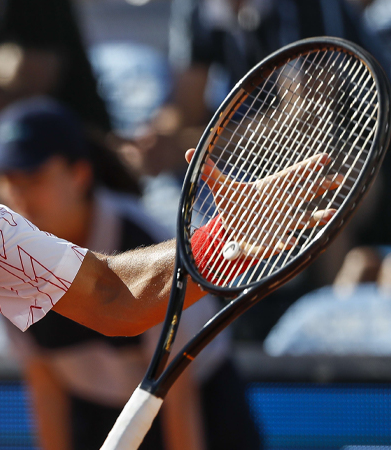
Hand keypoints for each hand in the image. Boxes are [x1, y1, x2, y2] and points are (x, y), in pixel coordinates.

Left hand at [185, 149, 341, 258]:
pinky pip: (281, 242)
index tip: (325, 158)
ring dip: (317, 217)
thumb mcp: (220, 186)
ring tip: (330, 214)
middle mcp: (282, 204)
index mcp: (272, 187)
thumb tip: (189, 152)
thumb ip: (208, 170)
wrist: (231, 229)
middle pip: (307, 194)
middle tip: (339, 179)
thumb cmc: (233, 204)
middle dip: (323, 186)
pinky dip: (286, 243)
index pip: (293, 175)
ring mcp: (281, 222)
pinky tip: (291, 243)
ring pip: (304, 219)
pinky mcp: (272, 240)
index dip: (308, 167)